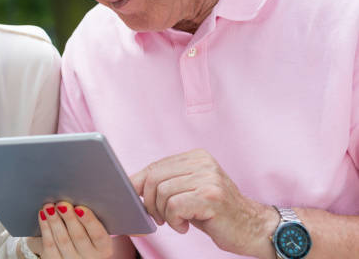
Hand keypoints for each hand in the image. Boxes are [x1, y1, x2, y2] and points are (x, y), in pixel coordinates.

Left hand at [26, 202, 112, 258]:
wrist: (73, 251)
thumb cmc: (86, 231)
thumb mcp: (93, 227)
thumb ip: (90, 215)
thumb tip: (79, 195)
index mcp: (103, 248)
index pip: (99, 235)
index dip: (89, 221)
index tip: (79, 207)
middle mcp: (89, 258)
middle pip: (79, 237)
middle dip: (69, 218)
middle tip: (62, 204)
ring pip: (62, 240)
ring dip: (54, 221)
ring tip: (49, 206)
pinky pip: (50, 245)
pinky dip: (45, 228)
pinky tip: (43, 215)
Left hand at [130, 149, 277, 256]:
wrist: (253, 228)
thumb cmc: (215, 212)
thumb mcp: (189, 191)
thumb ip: (166, 182)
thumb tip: (132, 184)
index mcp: (196, 157)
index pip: (155, 166)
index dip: (139, 183)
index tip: (135, 198)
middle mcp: (203, 163)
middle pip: (155, 178)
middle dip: (150, 202)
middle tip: (159, 217)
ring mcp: (208, 178)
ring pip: (163, 193)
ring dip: (164, 214)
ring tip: (177, 222)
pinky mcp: (210, 197)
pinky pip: (175, 207)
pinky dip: (174, 221)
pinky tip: (185, 226)